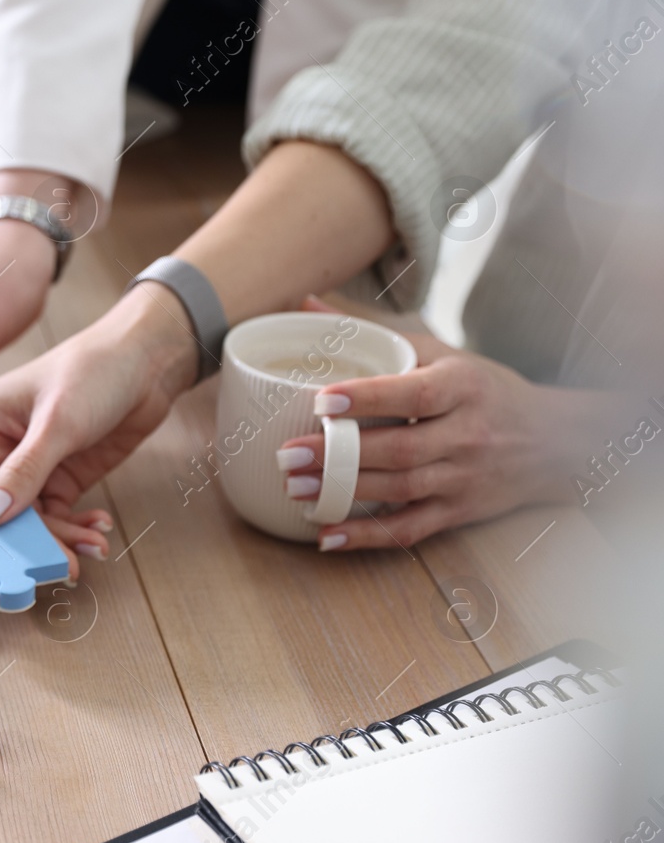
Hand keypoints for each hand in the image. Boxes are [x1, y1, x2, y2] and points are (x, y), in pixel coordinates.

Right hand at [0, 283, 198, 563]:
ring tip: (93, 546)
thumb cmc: (94, 370)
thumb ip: (23, 472)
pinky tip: (99, 529)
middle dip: (25, 542)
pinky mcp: (59, 478)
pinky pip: (56, 518)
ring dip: (59, 541)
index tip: (1, 555)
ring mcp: (27, 467)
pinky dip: (76, 530)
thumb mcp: (57, 423)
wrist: (148, 361)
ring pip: (27, 524)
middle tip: (58, 564)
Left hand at [278, 331, 589, 550]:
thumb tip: (306, 304)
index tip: (319, 399)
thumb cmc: (483, 389)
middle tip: (286, 455)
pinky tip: (326, 537)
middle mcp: (468, 435)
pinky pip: (410, 529)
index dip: (367, 399)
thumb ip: (374, 334)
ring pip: (400, 490)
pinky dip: (366, 537)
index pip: (414, 395)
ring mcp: (464, 478)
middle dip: (339, 455)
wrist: (556, 441)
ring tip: (294, 488)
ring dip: (343, 493)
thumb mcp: (440, 353)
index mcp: (463, 387)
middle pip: (400, 449)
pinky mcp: (459, 512)